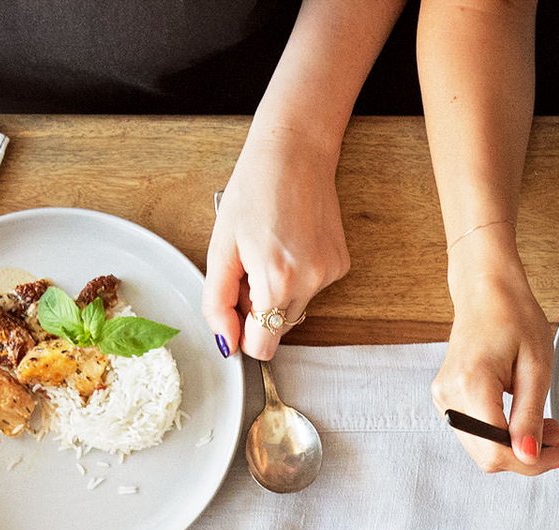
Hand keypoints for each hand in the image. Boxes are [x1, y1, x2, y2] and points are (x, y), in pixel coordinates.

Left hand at [203, 129, 349, 360]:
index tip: (235, 311)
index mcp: (276, 282)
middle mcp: (310, 283)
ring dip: (278, 294)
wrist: (294, 153)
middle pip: (277, 331)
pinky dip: (298, 277)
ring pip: (294, 310)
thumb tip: (226, 343)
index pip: (261, 347)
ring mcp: (329, 275)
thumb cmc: (254, 192)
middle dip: (259, 310)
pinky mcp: (340, 265)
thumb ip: (218, 302)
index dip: (243, 334)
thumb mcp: (221, 248)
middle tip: (249, 268)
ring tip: (270, 251)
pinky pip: (312, 290)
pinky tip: (291, 244)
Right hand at [435, 227, 558, 475]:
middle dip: (526, 456)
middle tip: (558, 439)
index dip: (531, 462)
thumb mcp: (536, 368)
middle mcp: (449, 398)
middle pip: (487, 456)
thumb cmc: (514, 318)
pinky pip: (476, 433)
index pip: (497, 450)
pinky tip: (521, 418)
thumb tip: (529, 457)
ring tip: (545, 426)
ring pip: (482, 449)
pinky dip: (502, 434)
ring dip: (515, 447)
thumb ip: (530, 417)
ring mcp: (444, 400)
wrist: (485, 291)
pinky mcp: (446, 399)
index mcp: (471, 386)